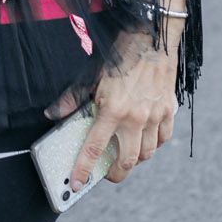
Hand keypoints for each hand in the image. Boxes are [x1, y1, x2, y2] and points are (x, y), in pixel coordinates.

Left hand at [61, 24, 179, 190]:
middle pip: (127, 162)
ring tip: (124, 153)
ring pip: (147, 154)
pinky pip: (162, 139)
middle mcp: (135, 118)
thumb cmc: (120, 55)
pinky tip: (143, 139)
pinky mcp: (168, 111)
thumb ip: (72, 99)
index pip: (93, 149)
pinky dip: (153, 144)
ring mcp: (154, 116)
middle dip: (115, 173)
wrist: (152, 37)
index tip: (77, 184)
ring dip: (134, 159)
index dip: (83, 170)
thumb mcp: (91, 75)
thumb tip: (53, 114)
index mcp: (111, 110)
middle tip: (107, 173)